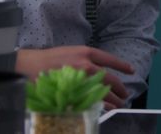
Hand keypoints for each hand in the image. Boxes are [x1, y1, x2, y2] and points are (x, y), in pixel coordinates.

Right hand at [15, 46, 133, 109]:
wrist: (29, 65)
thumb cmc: (50, 59)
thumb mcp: (71, 52)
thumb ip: (86, 59)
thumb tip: (101, 69)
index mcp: (85, 52)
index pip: (109, 59)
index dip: (122, 65)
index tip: (131, 70)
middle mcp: (85, 64)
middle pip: (109, 78)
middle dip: (120, 87)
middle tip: (126, 94)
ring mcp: (79, 78)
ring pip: (103, 91)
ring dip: (114, 99)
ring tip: (120, 104)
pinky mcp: (71, 91)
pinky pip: (90, 100)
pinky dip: (100, 105)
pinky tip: (107, 108)